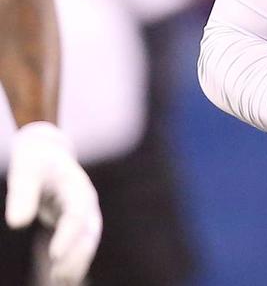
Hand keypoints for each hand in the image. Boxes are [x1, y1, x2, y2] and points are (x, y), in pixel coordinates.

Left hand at [6, 122, 101, 285]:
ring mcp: (84, 213)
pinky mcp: (77, 223)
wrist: (48, 153)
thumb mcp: (25, 171)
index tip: (55, 255)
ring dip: (78, 262)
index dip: (68, 235)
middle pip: (88, 232)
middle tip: (60, 277)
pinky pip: (79, 244)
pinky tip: (62, 279)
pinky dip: (74, 261)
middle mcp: (86, 202)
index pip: (76, 214)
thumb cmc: (35, 160)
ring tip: (63, 283)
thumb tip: (17, 224)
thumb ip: (22, 194)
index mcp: (77, 187)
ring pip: (87, 241)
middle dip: (77, 255)